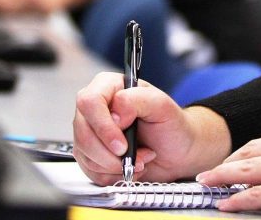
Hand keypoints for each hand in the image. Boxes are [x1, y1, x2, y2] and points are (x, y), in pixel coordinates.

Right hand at [73, 72, 227, 184]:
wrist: (177, 152)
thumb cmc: (171, 125)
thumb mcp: (162, 106)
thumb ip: (137, 100)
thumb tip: (115, 113)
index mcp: (109, 87)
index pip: (89, 102)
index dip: (103, 127)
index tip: (122, 145)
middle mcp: (95, 107)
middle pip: (83, 132)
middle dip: (109, 153)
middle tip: (134, 156)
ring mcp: (90, 131)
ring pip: (84, 153)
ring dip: (114, 165)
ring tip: (138, 158)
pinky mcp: (90, 154)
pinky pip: (90, 169)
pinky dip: (112, 174)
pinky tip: (128, 165)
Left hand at [196, 120, 260, 219]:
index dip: (250, 152)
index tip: (238, 159)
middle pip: (252, 150)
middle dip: (230, 160)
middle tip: (213, 168)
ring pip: (247, 169)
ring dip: (223, 176)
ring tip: (207, 181)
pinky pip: (256, 194)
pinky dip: (237, 198)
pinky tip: (226, 203)